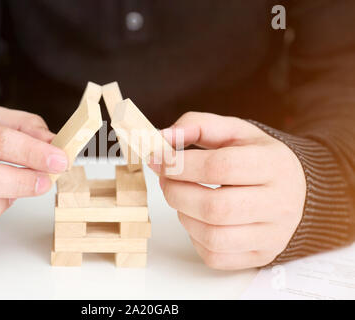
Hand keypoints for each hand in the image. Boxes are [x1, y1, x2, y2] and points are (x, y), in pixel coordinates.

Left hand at [149, 112, 305, 269]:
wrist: (297, 189)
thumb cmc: (259, 159)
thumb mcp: (235, 131)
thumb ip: (198, 126)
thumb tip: (163, 138)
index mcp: (274, 165)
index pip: (221, 167)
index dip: (181, 165)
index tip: (158, 159)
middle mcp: (280, 203)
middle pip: (215, 208)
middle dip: (176, 192)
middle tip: (166, 180)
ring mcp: (273, 235)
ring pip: (213, 237)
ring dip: (184, 216)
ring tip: (183, 198)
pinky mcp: (261, 255)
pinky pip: (215, 256)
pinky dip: (195, 238)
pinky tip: (199, 219)